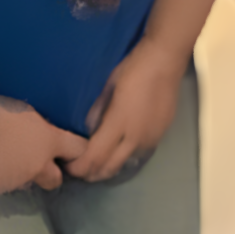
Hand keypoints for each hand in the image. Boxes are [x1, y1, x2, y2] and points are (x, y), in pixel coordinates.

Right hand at [0, 93, 90, 195]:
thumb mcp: (28, 113)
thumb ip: (42, 131)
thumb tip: (46, 137)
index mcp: (50, 142)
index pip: (78, 150)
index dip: (75, 150)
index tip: (69, 149)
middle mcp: (38, 167)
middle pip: (55, 180)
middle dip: (51, 173)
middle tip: (39, 161)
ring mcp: (16, 181)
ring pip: (26, 184)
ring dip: (22, 174)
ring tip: (6, 158)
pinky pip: (2, 185)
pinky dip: (0, 177)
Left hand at [72, 38, 188, 182]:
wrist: (165, 60)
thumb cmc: (133, 69)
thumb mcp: (108, 88)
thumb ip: (96, 112)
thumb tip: (88, 131)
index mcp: (118, 123)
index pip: (94, 157)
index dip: (79, 167)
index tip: (69, 166)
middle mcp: (135, 138)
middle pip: (109, 168)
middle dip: (91, 173)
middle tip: (80, 170)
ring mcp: (150, 139)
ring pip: (125, 165)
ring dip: (109, 168)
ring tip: (97, 164)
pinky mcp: (160, 135)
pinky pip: (138, 154)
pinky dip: (125, 158)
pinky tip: (118, 151)